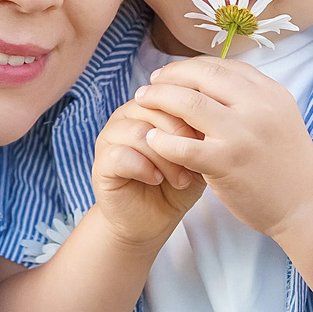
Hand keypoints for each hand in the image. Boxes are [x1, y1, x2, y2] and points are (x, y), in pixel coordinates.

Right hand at [90, 100, 204, 248]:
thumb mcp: (197, 154)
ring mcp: (111, 137)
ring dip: (165, 158)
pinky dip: (144, 169)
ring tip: (180, 178)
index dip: (193, 114)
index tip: (209, 140)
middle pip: (156, 109)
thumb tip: (211, 118)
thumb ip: (201, 133)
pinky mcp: (101, 163)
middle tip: (197, 164)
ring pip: (138, 132)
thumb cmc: (176, 184)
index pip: (172, 92)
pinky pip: (120, 155)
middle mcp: (128, 115)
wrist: (153, 219)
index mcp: (152, 105)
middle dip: (181, 138)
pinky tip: (156, 180)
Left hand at [132, 56, 312, 238]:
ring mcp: (242, 133)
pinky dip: (162, 139)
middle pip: (201, 75)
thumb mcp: (277, 119)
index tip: (171, 73)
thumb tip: (209, 82)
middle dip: (169, 76)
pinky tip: (152, 139)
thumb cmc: (288, 166)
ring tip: (143, 103)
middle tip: (150, 85)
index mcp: (270, 92)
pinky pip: (183, 144)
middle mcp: (258, 106)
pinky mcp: (226, 162)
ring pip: (187, 102)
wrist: (307, 207)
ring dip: (159, 99)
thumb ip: (249, 100)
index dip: (190, 66)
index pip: (222, 64)